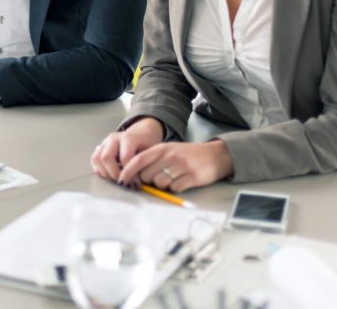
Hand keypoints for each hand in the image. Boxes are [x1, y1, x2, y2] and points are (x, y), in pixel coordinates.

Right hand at [91, 117, 164, 182]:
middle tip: (124, 183)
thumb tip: (137, 183)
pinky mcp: (100, 147)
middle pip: (106, 158)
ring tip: (117, 179)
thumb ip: (144, 165)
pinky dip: (100, 170)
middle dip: (114, 174)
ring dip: (105, 173)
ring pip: (97, 159)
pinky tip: (110, 175)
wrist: (142, 133)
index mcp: (128, 137)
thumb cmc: (147, 144)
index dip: (129, 174)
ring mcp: (105, 142)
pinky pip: (94, 160)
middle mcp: (114, 138)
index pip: (124, 158)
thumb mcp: (151, 152)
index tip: (135, 184)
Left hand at [116, 140, 233, 192]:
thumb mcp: (170, 150)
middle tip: (158, 178)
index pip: (138, 160)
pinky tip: (182, 181)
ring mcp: (181, 166)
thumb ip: (153, 159)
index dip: (127, 171)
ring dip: (163, 185)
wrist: (216, 155)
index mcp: (162, 148)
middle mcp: (170, 156)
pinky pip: (174, 189)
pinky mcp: (192, 178)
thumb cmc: (188, 154)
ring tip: (173, 178)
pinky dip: (175, 188)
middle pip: (147, 175)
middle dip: (148, 180)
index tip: (121, 181)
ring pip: (159, 183)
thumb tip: (135, 175)